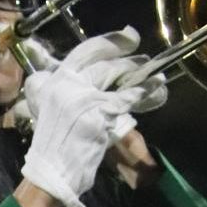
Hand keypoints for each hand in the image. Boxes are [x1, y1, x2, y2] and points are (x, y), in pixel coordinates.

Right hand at [15, 28, 165, 138]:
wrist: (51, 171)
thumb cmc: (55, 144)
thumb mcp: (52, 109)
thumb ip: (68, 90)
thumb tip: (96, 75)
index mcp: (54, 81)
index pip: (84, 51)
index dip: (109, 41)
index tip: (127, 35)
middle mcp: (66, 84)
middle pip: (103, 61)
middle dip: (126, 54)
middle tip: (142, 54)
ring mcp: (81, 97)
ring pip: (115, 76)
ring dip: (137, 72)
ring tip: (152, 71)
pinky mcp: (96, 112)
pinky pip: (125, 98)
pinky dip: (142, 92)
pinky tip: (154, 88)